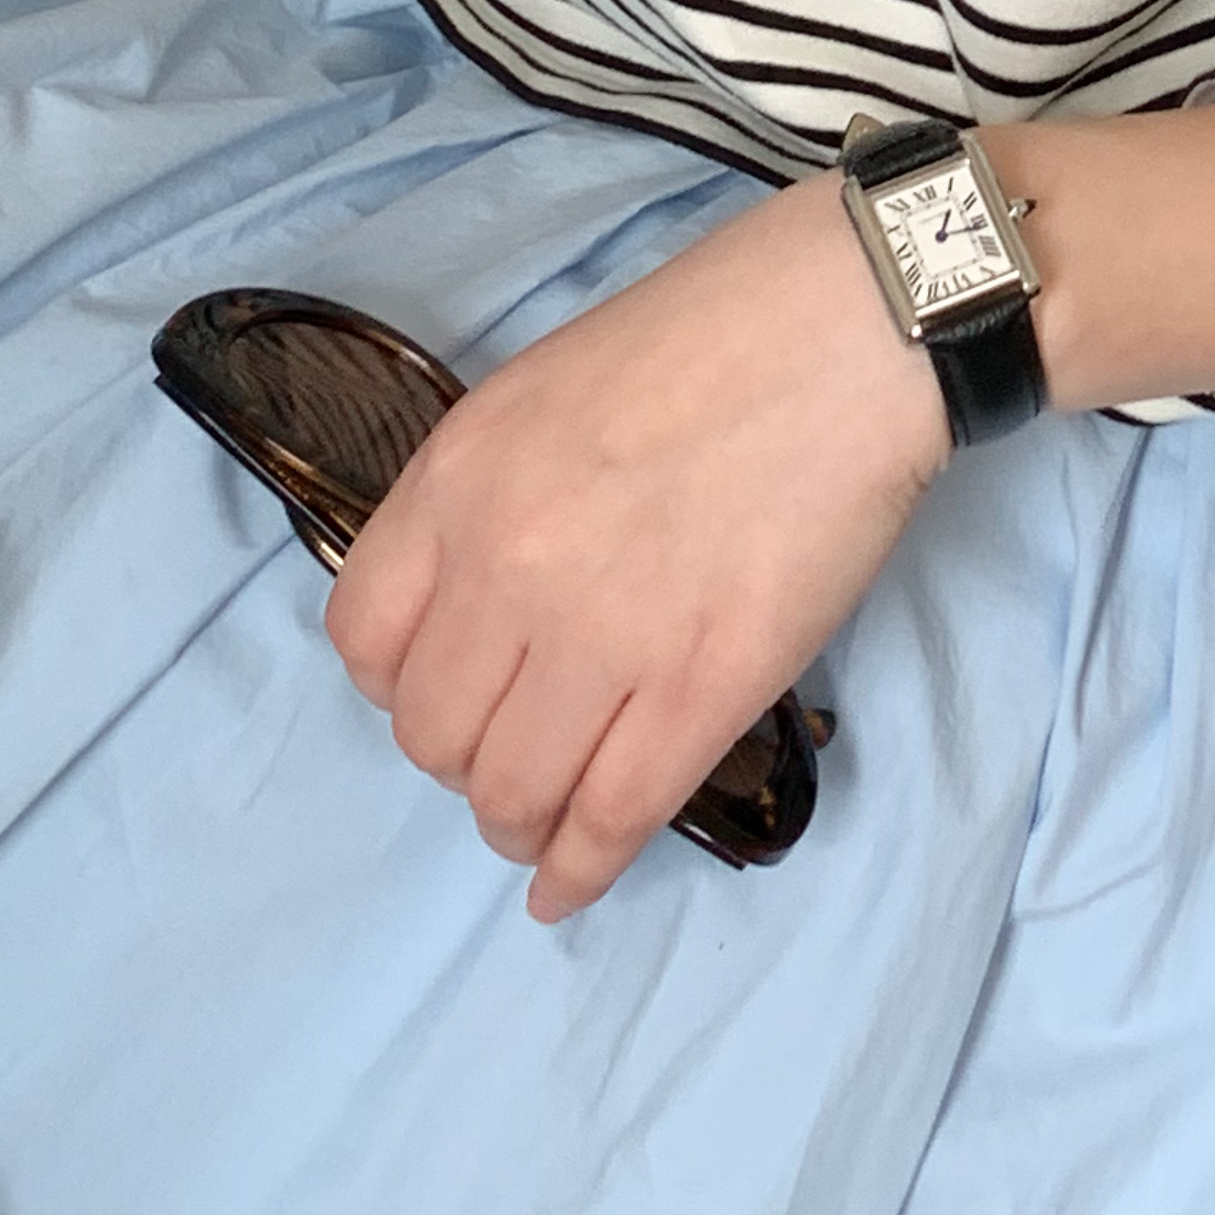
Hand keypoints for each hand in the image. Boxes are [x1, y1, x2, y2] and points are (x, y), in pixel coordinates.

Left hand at [326, 178, 947, 922]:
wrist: (851, 326)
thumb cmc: (713, 338)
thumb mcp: (543, 392)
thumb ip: (489, 498)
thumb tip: (481, 606)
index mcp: (458, 482)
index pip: (364, 642)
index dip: (401, 686)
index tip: (446, 689)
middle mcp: (509, 565)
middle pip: (433, 734)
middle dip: (465, 764)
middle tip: (513, 755)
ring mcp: (607, 633)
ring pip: (514, 793)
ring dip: (518, 826)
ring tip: (545, 824)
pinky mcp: (707, 684)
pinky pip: (614, 816)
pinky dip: (581, 871)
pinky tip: (570, 888)